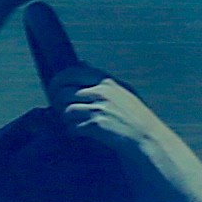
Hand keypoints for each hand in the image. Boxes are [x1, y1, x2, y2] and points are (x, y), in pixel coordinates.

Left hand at [57, 76, 201, 201]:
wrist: (146, 138)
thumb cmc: (133, 115)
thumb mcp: (121, 90)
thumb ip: (100, 78)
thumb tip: (82, 64)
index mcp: (105, 80)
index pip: (70, 72)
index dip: (58, 81)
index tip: (55, 90)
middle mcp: (100, 92)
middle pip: (63, 91)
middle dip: (56, 102)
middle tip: (59, 110)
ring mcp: (98, 108)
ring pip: (66, 110)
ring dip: (65, 118)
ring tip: (71, 123)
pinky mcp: (96, 125)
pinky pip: (72, 127)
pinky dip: (71, 131)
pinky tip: (77, 133)